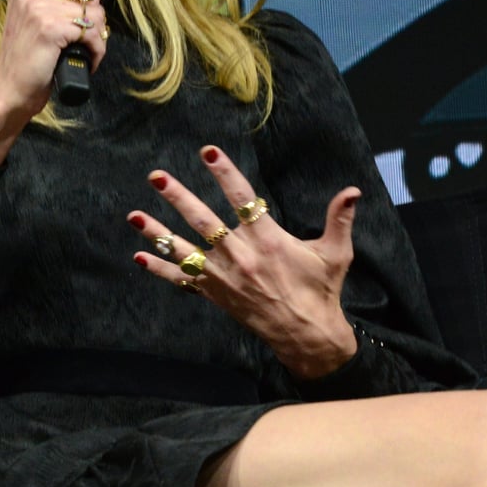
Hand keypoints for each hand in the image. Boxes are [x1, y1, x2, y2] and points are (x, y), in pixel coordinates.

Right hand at [0, 0, 107, 164]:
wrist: (10, 89)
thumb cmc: (25, 58)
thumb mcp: (32, 17)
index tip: (85, 14)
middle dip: (94, 18)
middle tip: (85, 38)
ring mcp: (39, 8)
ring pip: (94, 14)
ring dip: (97, 37)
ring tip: (84, 51)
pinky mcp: (51, 28)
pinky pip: (92, 33)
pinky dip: (96, 50)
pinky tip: (86, 60)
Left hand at [127, 145, 359, 378]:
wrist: (307, 335)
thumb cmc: (321, 290)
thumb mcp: (336, 254)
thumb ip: (339, 219)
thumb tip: (353, 191)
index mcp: (268, 241)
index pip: (242, 198)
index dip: (225, 173)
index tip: (208, 151)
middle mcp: (240, 256)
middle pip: (202, 220)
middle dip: (178, 196)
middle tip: (156, 176)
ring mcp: (223, 276)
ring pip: (184, 249)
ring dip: (157, 232)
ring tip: (133, 215)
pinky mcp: (214, 294)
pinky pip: (182, 280)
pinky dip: (160, 269)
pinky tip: (138, 257)